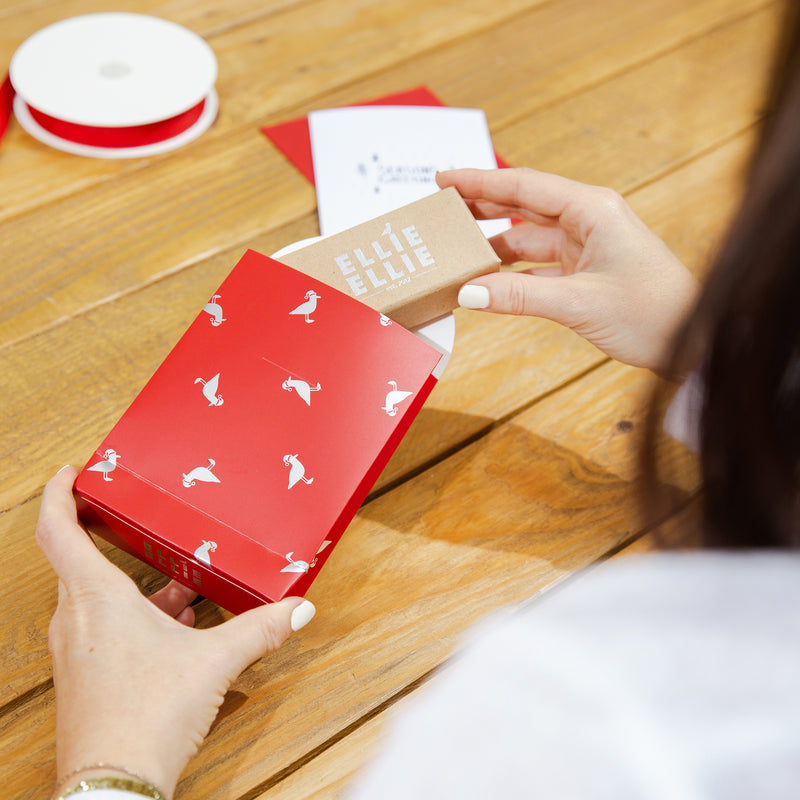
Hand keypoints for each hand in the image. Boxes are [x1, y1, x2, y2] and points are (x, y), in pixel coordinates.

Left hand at [36, 466, 315, 798]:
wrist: (114, 788)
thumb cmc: (146, 717)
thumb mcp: (213, 661)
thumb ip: (260, 628)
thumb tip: (297, 608)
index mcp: (95, 598)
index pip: (57, 530)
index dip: (58, 494)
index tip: (71, 472)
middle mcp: (76, 619)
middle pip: (83, 563)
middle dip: (118, 543)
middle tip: (144, 525)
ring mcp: (77, 650)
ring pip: (100, 600)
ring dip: (137, 589)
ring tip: (182, 589)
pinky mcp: (85, 675)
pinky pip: (105, 629)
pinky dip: (136, 619)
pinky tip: (176, 632)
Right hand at [437, 168, 698, 373]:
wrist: (691, 341)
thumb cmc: (652, 313)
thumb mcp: (578, 303)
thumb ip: (519, 296)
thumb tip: (468, 293)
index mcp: (593, 210)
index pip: (524, 187)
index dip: (480, 182)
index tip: (444, 179)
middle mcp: (589, 220)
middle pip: (523, 206)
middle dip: (481, 206)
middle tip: (441, 210)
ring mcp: (588, 245)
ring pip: (528, 237)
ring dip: (494, 245)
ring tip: (456, 250)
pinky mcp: (586, 270)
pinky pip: (538, 265)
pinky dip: (512, 272)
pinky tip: (487, 280)